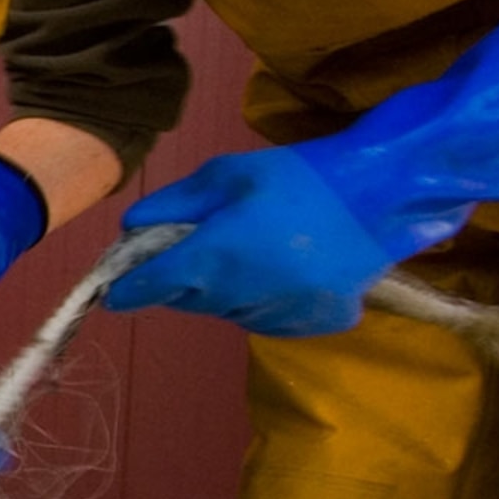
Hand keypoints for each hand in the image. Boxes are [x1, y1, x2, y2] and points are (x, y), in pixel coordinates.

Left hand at [110, 16, 498, 334]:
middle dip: (183, 280)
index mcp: (215, 256)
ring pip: (230, 311)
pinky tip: (287, 268)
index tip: (114, 293)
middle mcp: (242, 295)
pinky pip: (270, 319)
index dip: (128, 290)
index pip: (151, 287)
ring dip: (226, 289)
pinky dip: (266, 300)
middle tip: (199, 248)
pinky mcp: (315, 323)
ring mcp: (283, 315)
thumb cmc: (300, 176)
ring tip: (256, 249)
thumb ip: (173, 205)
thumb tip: (131, 229)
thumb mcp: (227, 174)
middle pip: (190, 300)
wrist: (384, 194)